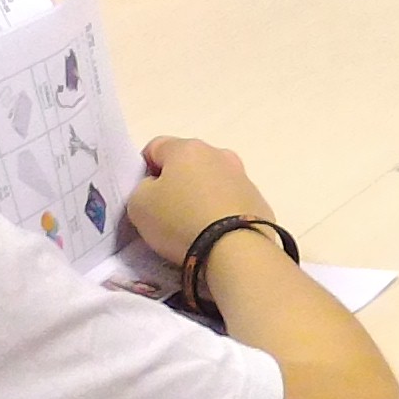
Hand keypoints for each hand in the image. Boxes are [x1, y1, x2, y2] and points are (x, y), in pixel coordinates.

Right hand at [126, 135, 278, 263]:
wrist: (235, 251)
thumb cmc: (180, 222)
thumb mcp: (139, 205)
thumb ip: (142, 189)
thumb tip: (157, 188)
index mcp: (188, 148)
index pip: (155, 147)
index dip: (143, 170)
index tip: (143, 196)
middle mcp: (219, 155)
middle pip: (187, 164)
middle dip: (174, 184)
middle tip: (165, 214)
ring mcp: (243, 178)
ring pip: (211, 182)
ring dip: (200, 198)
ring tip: (193, 228)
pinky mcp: (259, 202)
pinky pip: (231, 203)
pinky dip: (221, 213)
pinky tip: (216, 235)